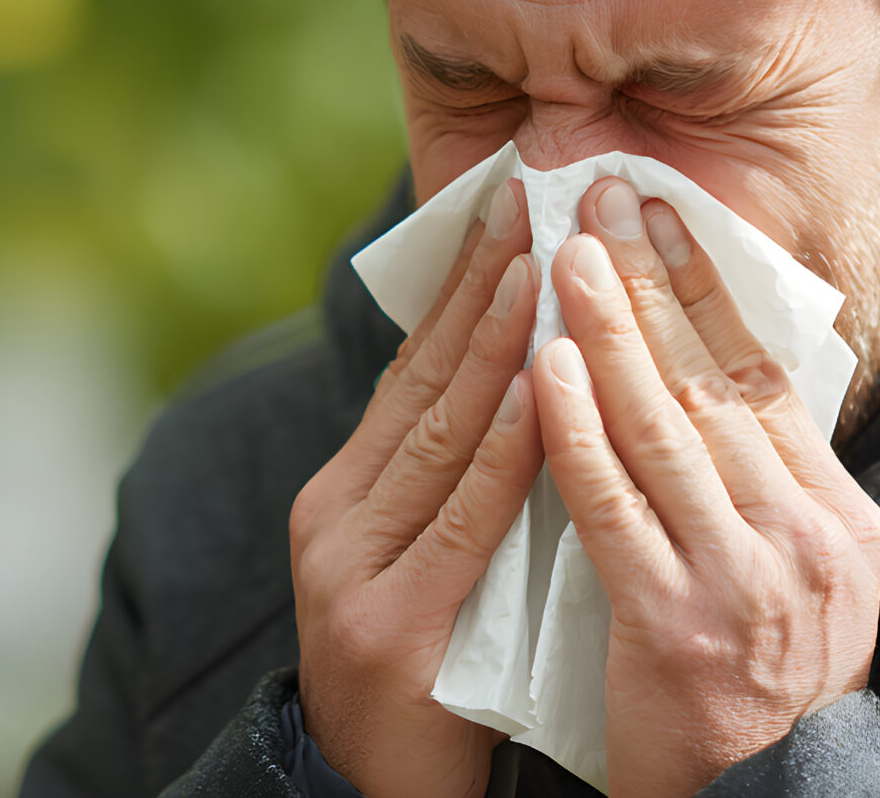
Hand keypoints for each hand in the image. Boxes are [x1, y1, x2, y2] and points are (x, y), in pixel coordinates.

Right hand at [290, 178, 545, 797]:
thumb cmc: (426, 681)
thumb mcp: (426, 564)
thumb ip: (458, 484)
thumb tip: (526, 377)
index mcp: (344, 497)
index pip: (413, 373)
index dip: (461, 288)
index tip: (509, 208)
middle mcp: (335, 519)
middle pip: (422, 384)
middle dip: (478, 287)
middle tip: (528, 198)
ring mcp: (355, 572)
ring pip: (439, 438)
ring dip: (494, 345)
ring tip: (541, 266)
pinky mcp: (390, 626)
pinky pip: (462, 523)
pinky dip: (506, 452)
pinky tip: (544, 394)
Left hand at [533, 178, 879, 797]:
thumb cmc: (764, 685)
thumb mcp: (806, 577)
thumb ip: (770, 481)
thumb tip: (725, 362)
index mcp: (843, 518)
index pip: (767, 375)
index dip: (711, 284)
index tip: (667, 209)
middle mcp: (806, 541)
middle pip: (716, 382)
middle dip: (655, 279)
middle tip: (603, 196)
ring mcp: (744, 583)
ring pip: (666, 429)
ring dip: (610, 331)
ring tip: (565, 255)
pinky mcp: (674, 626)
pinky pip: (614, 507)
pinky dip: (576, 431)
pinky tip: (541, 370)